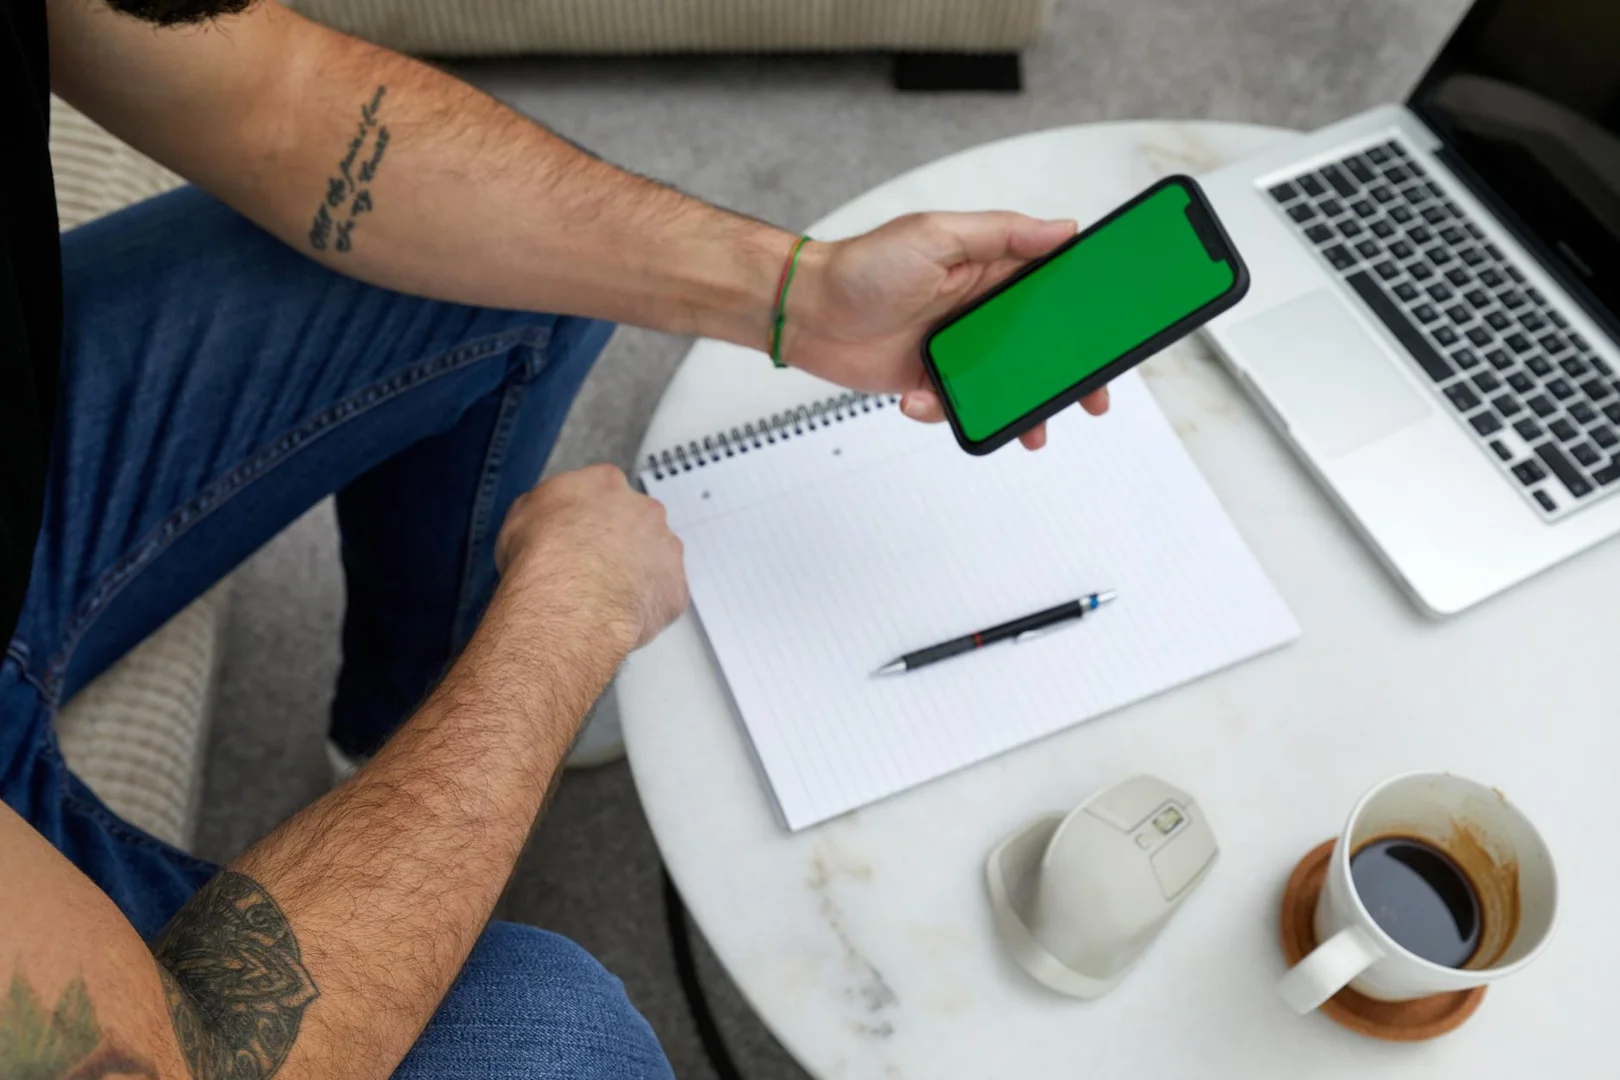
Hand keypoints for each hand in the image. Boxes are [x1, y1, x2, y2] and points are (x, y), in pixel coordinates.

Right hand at [496, 465, 687, 651]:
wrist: (569, 600)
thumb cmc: (543, 558)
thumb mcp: (522, 515)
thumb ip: (547, 507)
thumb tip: (550, 516)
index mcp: (606, 483)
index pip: (604, 490)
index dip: (589, 518)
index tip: (578, 536)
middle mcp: (644, 509)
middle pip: (637, 522)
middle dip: (619, 544)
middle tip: (592, 570)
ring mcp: (666, 548)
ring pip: (655, 559)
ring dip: (636, 574)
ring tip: (604, 598)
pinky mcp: (676, 588)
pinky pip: (663, 596)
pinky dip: (646, 606)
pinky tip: (619, 615)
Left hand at [781, 212, 1110, 449]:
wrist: (804, 311)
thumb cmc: (862, 265)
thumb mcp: (937, 235)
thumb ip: (1002, 234)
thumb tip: (1063, 229)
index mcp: (990, 271)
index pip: (1054, 290)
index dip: (1086, 313)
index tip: (1115, 335)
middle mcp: (978, 311)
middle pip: (1040, 347)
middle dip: (1068, 375)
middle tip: (1090, 398)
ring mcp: (955, 349)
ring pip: (1005, 385)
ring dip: (1021, 408)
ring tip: (1031, 429)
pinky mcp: (929, 380)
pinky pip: (956, 405)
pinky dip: (943, 410)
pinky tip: (919, 398)